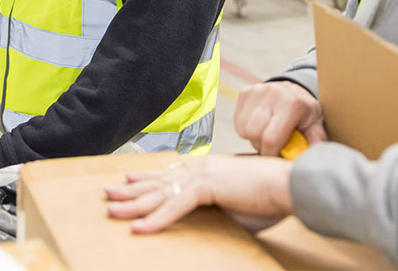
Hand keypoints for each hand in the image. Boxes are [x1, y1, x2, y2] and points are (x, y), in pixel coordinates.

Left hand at [104, 155, 293, 233]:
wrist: (290, 184)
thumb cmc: (271, 197)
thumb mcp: (240, 207)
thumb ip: (222, 212)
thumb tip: (215, 225)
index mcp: (208, 169)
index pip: (170, 175)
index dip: (147, 178)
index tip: (127, 179)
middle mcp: (201, 169)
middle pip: (158, 181)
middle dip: (131, 190)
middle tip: (107, 194)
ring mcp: (203, 176)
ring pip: (159, 193)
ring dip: (134, 204)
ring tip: (112, 210)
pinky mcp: (208, 188)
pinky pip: (175, 207)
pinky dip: (156, 219)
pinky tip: (139, 228)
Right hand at [234, 81, 326, 155]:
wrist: (296, 91)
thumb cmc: (305, 114)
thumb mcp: (316, 128)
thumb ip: (314, 144)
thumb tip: (303, 161)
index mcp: (292, 104)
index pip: (271, 138)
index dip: (271, 154)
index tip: (275, 156)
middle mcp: (273, 93)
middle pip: (253, 133)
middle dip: (261, 145)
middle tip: (272, 145)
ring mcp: (257, 90)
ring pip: (243, 128)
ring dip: (252, 137)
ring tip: (266, 134)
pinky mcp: (245, 92)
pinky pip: (237, 121)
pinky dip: (246, 128)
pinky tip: (259, 125)